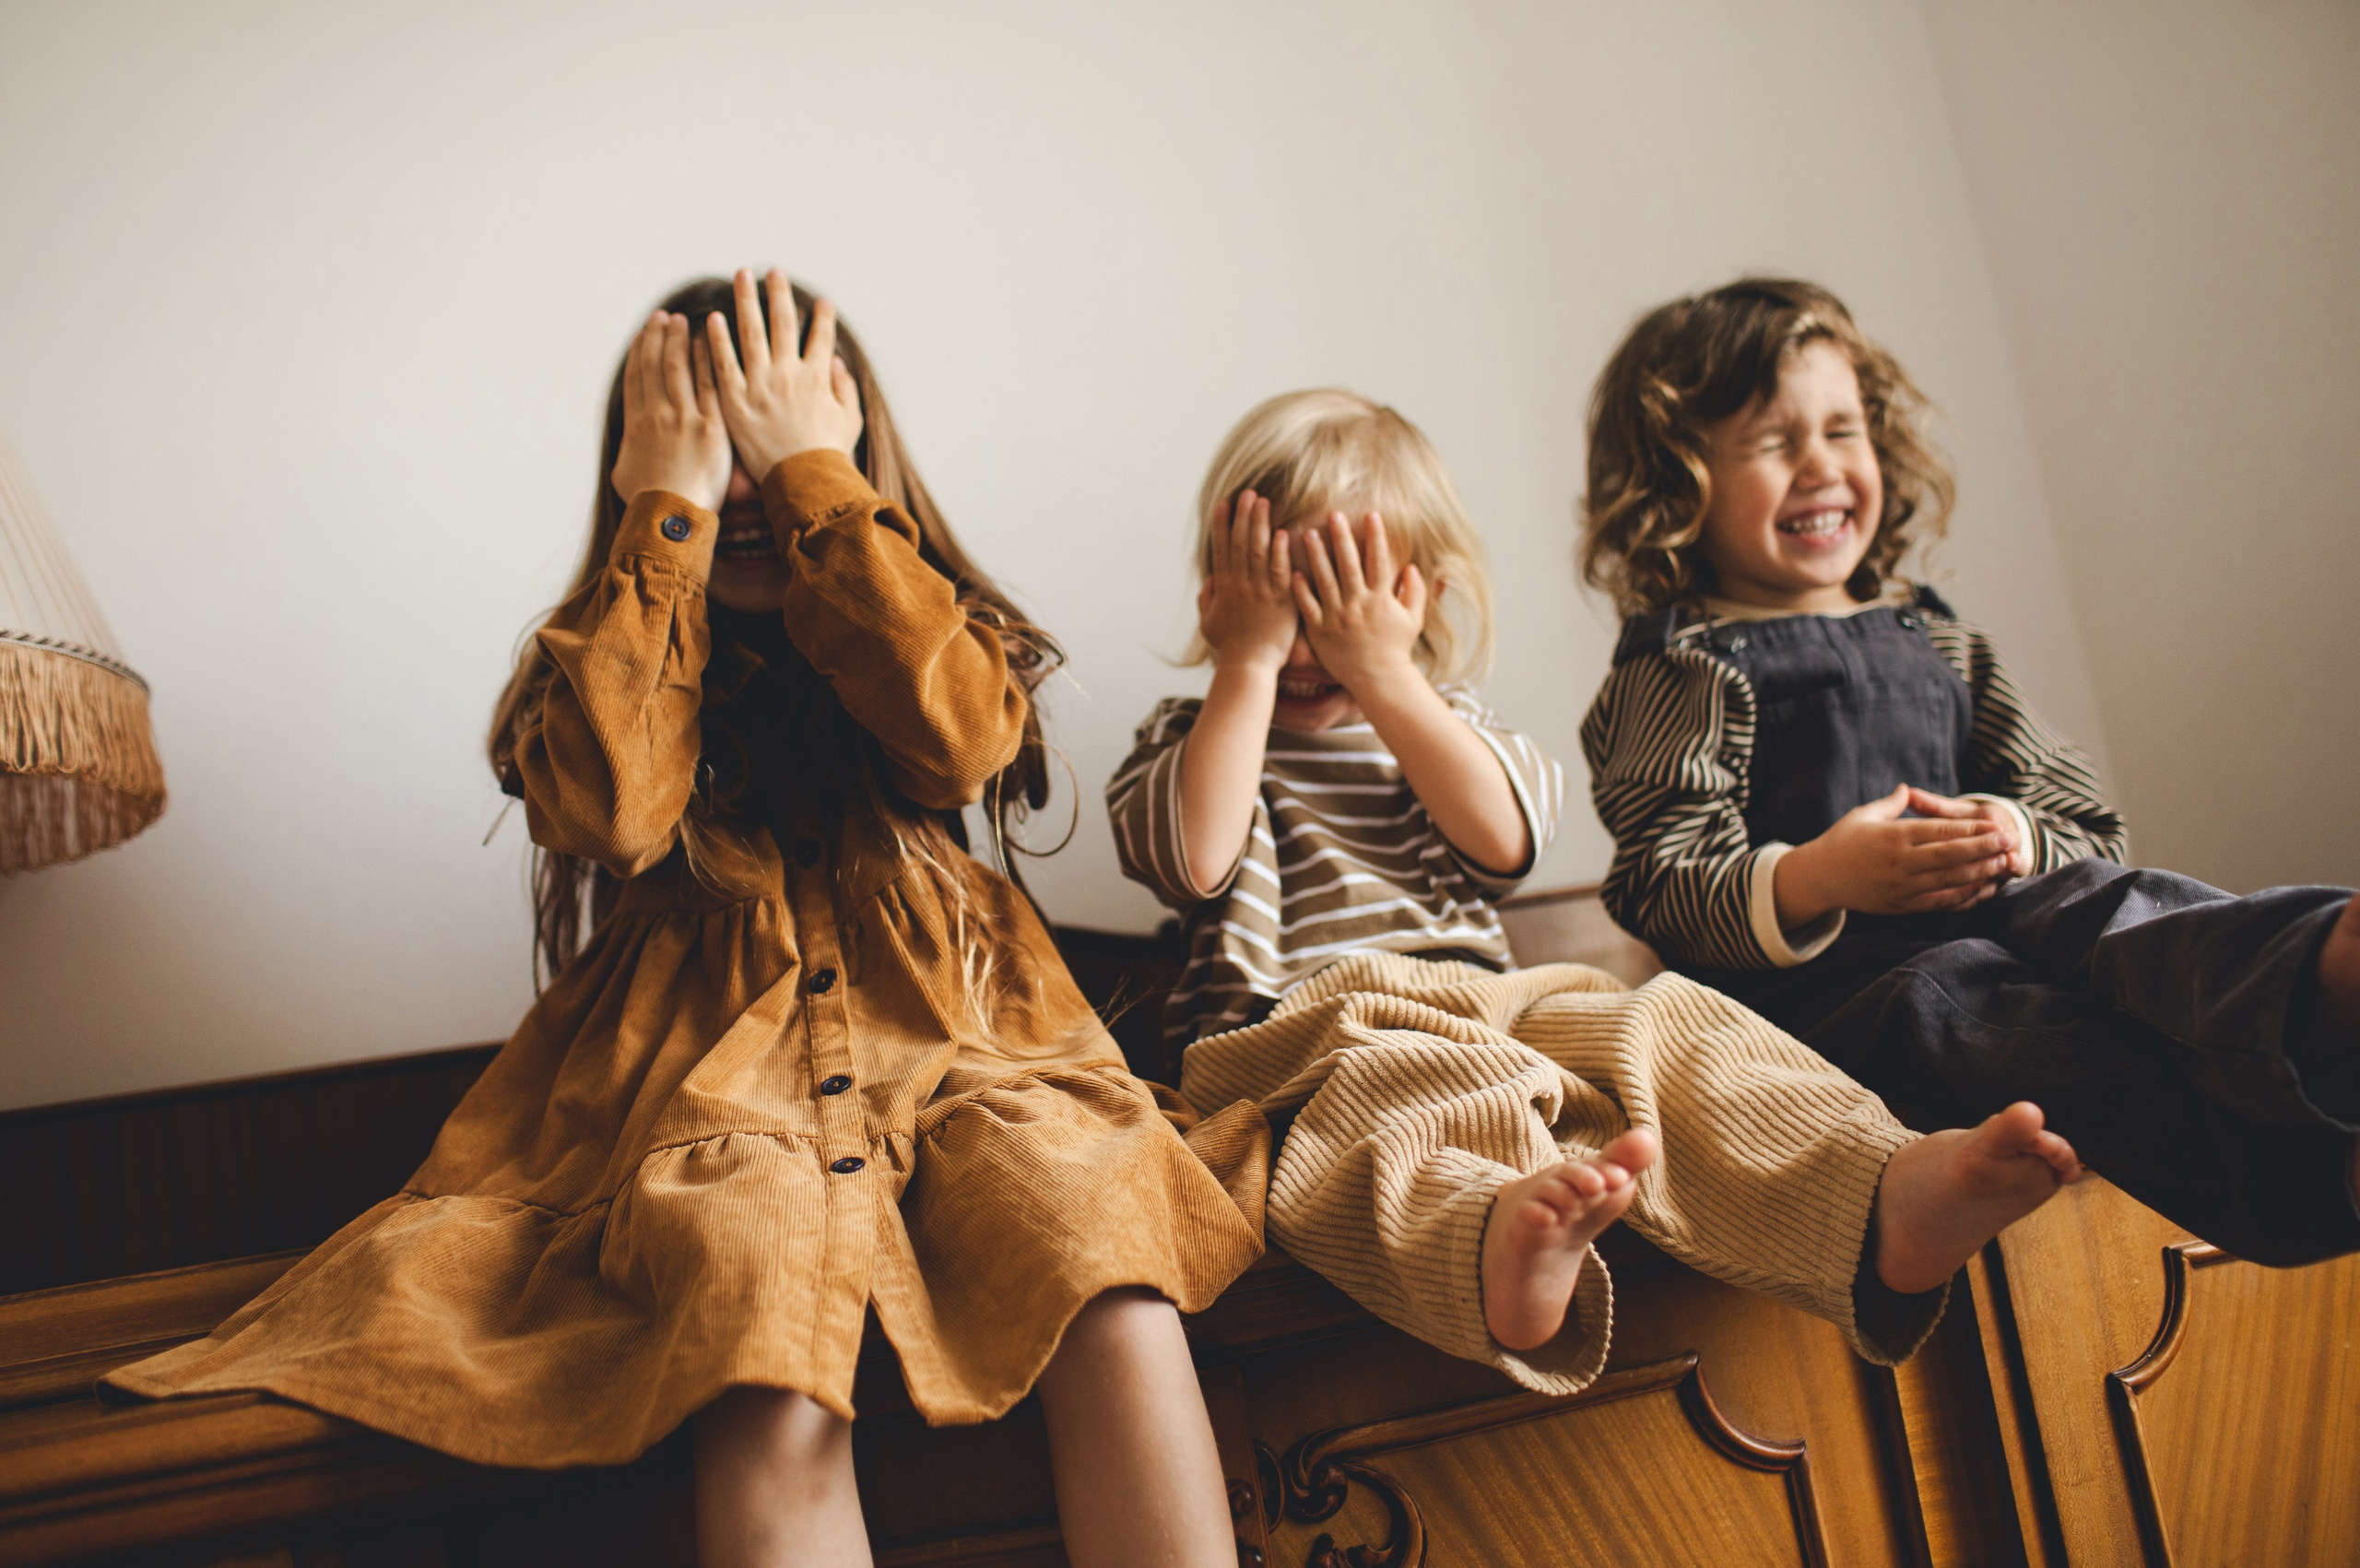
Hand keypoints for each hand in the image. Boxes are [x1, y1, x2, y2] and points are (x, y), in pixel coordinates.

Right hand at [609, 311, 731, 511]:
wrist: (671, 517)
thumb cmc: (647, 503)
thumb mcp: (623, 474)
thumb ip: (627, 451)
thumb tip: (627, 446)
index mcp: (636, 424)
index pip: (637, 378)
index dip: (640, 352)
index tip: (644, 333)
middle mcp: (656, 415)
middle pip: (656, 366)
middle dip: (659, 337)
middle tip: (664, 317)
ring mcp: (683, 418)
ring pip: (679, 369)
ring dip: (680, 341)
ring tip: (683, 321)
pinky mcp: (710, 427)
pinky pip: (708, 386)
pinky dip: (706, 361)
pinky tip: (708, 342)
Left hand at [705, 268, 863, 479]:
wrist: (802, 483)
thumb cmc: (827, 457)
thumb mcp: (850, 422)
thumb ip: (845, 389)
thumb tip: (836, 362)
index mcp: (816, 378)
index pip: (821, 337)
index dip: (823, 317)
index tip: (822, 301)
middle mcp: (788, 374)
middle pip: (783, 323)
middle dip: (779, 293)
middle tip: (772, 271)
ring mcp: (761, 385)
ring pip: (752, 332)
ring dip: (747, 300)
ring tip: (742, 276)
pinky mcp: (736, 401)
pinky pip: (723, 363)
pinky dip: (718, 339)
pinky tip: (713, 319)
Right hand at [1196, 490, 1298, 672]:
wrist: (1248, 667)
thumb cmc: (1230, 648)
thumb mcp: (1209, 623)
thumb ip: (1208, 599)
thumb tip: (1210, 580)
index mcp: (1225, 587)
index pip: (1221, 548)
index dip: (1222, 524)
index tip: (1224, 503)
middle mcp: (1240, 585)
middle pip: (1240, 542)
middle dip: (1243, 516)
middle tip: (1248, 493)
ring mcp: (1260, 591)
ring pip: (1258, 551)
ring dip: (1260, 524)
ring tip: (1263, 502)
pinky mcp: (1280, 601)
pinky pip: (1279, 572)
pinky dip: (1280, 552)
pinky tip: (1282, 533)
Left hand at [1292, 512, 1426, 695]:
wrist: (1378, 680)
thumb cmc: (1396, 648)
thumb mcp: (1413, 619)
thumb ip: (1415, 591)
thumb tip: (1411, 566)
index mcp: (1381, 599)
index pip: (1378, 560)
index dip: (1376, 536)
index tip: (1371, 514)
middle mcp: (1358, 605)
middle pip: (1348, 564)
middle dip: (1341, 537)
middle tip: (1333, 514)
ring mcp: (1338, 617)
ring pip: (1325, 580)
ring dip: (1317, 556)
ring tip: (1308, 534)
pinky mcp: (1321, 630)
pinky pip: (1308, 606)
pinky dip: (1301, 589)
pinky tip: (1293, 571)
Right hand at [1774, 783, 2017, 927]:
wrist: (1818, 878)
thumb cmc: (1841, 842)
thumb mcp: (1863, 815)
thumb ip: (1892, 804)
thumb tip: (1910, 789)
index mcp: (1892, 836)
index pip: (1940, 831)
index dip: (1971, 828)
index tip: (1995, 823)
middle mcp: (1899, 863)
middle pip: (1950, 855)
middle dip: (1984, 848)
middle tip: (2010, 841)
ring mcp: (1901, 886)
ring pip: (1948, 879)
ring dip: (1980, 872)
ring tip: (2004, 863)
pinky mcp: (1900, 905)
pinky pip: (1937, 901)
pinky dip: (1962, 895)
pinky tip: (1981, 888)